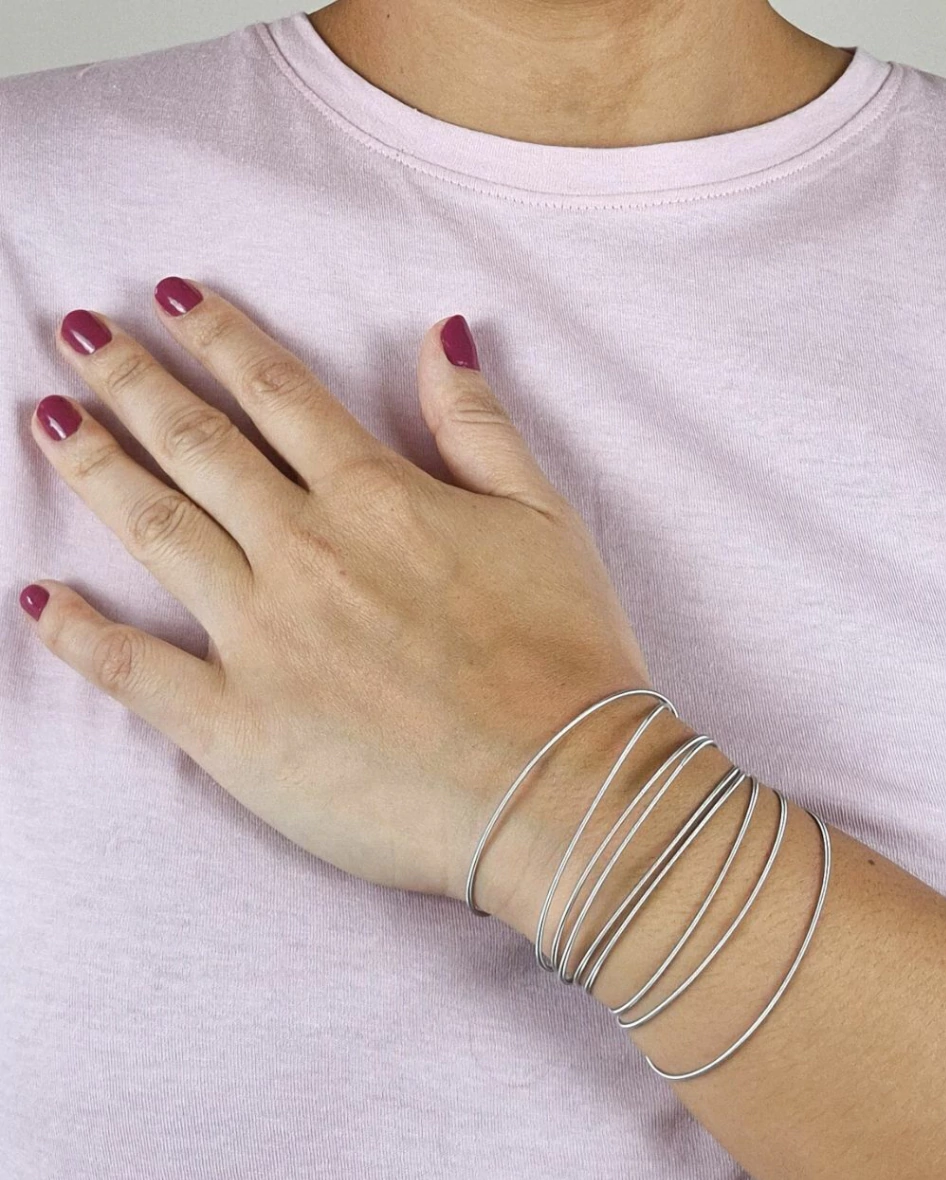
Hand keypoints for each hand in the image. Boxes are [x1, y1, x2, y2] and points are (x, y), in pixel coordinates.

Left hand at [19, 279, 655, 911]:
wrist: (559, 791)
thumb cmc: (566, 659)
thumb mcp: (544, 518)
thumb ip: (480, 425)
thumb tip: (440, 334)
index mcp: (376, 498)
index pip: (278, 395)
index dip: (219, 336)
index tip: (171, 297)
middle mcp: (304, 551)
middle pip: (196, 443)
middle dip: (129, 377)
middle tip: (74, 331)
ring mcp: (261, 637)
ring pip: (155, 528)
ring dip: (94, 465)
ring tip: (46, 418)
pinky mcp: (236, 726)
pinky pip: (135, 669)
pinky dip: (78, 633)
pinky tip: (37, 598)